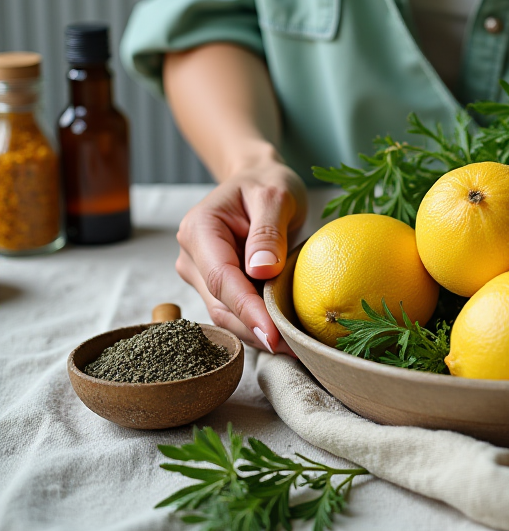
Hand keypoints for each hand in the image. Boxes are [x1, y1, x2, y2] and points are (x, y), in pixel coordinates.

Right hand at [175, 158, 306, 353]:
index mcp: (199, 230)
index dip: (246, 309)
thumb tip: (262, 271)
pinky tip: (285, 336)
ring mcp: (200, 275)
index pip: (221, 278)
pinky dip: (258, 324)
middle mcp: (192, 257)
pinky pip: (236, 311)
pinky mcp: (216, 287)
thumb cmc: (268, 183)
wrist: (259, 181)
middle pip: (220, 304)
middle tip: (295, 349)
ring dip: (257, 333)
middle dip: (255, 329)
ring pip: (226, 315)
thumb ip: (268, 231)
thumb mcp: (276, 195)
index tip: (272, 333)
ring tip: (295, 348)